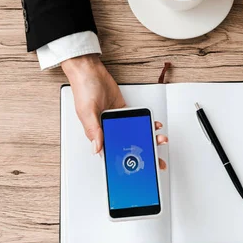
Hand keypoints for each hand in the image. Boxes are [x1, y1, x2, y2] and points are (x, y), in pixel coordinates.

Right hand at [62, 54, 168, 168]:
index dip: (124, 164)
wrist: (90, 70)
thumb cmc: (83, 89)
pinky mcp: (122, 110)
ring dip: (147, 138)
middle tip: (156, 162)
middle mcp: (107, 128)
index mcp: (96, 133)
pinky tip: (153, 125)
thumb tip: (97, 148)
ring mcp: (116, 119)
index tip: (137, 172)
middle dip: (142, 154)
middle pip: (126, 146)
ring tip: (159, 141)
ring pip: (134, 134)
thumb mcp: (86, 111)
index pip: (111, 153)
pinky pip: (136, 120)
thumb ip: (93, 130)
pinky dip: (146, 123)